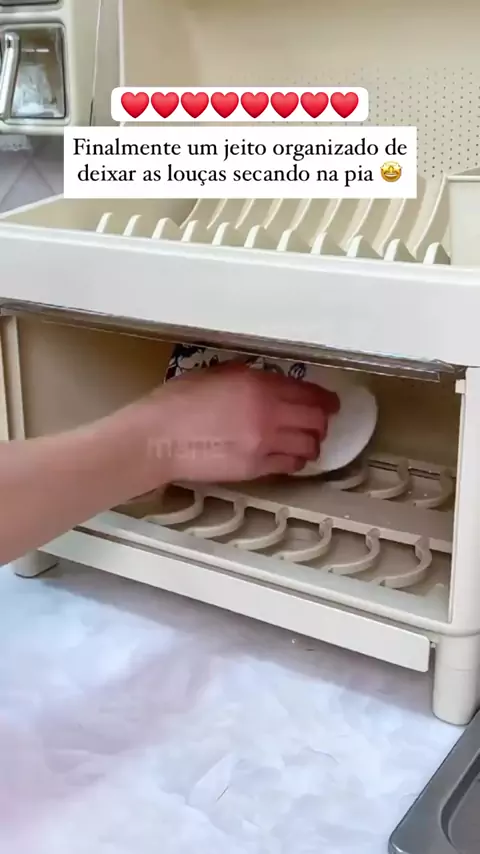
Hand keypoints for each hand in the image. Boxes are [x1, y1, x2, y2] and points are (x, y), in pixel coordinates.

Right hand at [137, 362, 338, 484]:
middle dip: (322, 421)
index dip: (326, 399)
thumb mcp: (216, 373)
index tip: (331, 402)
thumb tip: (269, 382)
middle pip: (316, 420)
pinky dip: (296, 460)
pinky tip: (291, 457)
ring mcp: (264, 444)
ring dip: (312, 443)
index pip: (309, 393)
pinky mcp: (256, 468)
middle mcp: (269, 413)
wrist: (158, 438)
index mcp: (259, 385)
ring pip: (309, 445)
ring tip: (307, 442)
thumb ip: (248, 377)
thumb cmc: (178, 401)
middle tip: (320, 422)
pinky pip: (290, 465)